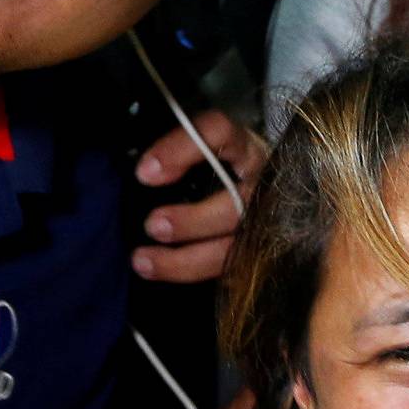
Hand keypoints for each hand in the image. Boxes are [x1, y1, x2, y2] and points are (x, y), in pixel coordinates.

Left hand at [131, 110, 265, 283]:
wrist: (262, 194)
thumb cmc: (217, 169)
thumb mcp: (205, 152)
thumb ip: (178, 157)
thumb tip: (140, 175)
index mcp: (243, 147)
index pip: (217, 133)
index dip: (182, 150)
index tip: (145, 173)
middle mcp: (263, 179)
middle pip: (236, 203)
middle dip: (194, 219)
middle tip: (153, 226)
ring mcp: (268, 218)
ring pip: (237, 245)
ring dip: (188, 259)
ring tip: (144, 262)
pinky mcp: (261, 247)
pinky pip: (234, 268)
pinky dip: (197, 274)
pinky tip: (166, 274)